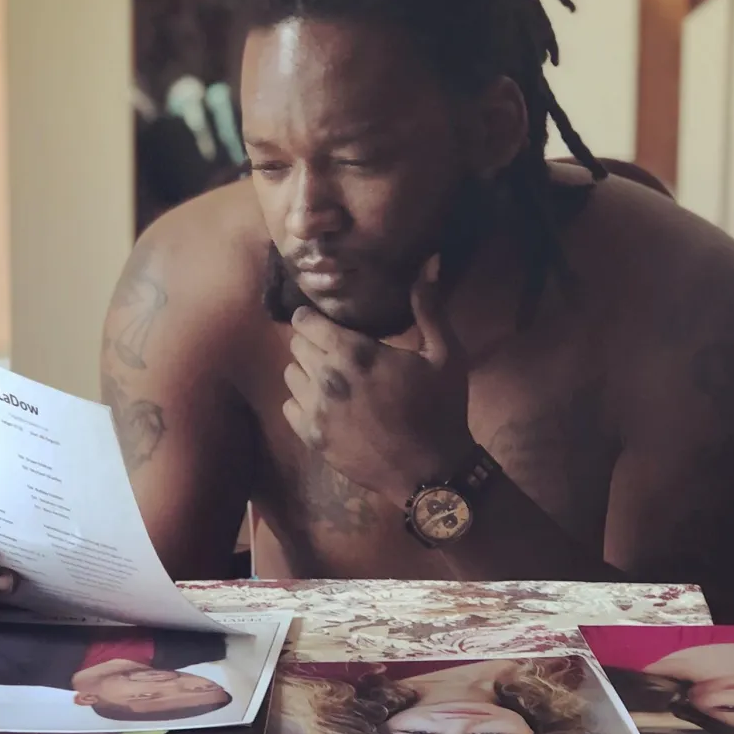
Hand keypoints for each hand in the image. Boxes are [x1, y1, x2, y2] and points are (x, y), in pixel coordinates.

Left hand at [282, 258, 475, 504]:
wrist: (431, 471)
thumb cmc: (441, 409)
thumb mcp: (444, 354)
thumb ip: (428, 307)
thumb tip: (429, 262)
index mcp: (355, 352)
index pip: (306, 321)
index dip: (314, 319)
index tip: (328, 324)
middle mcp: (327, 378)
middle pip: (296, 345)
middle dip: (313, 343)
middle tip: (337, 352)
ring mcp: (316, 410)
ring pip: (290, 375)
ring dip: (306, 372)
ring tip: (332, 378)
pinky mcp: (312, 437)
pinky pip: (289, 407)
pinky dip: (302, 402)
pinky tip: (327, 405)